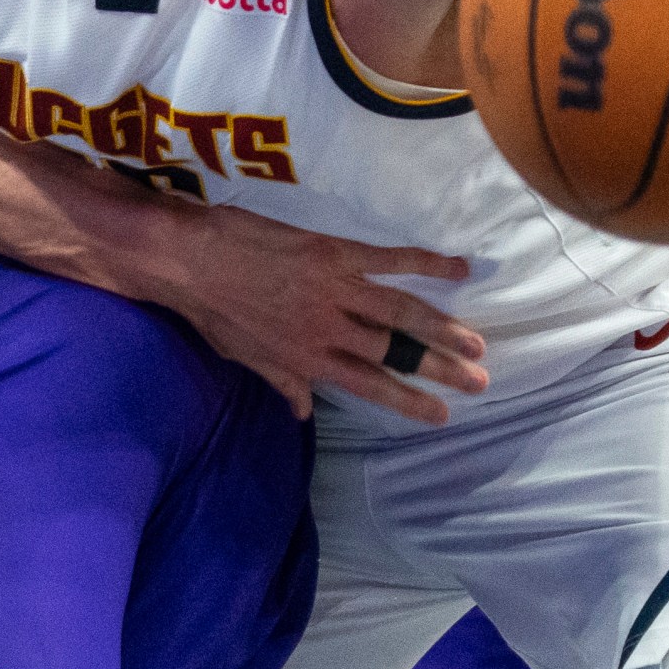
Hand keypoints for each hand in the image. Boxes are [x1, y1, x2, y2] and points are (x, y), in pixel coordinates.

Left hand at [150, 203, 481, 420]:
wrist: (188, 260)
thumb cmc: (211, 310)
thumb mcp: (245, 357)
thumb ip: (281, 383)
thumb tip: (301, 414)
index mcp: (308, 359)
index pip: (371, 386)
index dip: (409, 401)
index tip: (443, 415)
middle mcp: (329, 330)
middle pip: (397, 353)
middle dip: (442, 368)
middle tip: (480, 380)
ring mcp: (334, 290)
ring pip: (401, 314)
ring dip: (443, 328)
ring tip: (477, 343)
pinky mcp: (333, 253)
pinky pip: (389, 259)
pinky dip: (426, 263)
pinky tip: (458, 267)